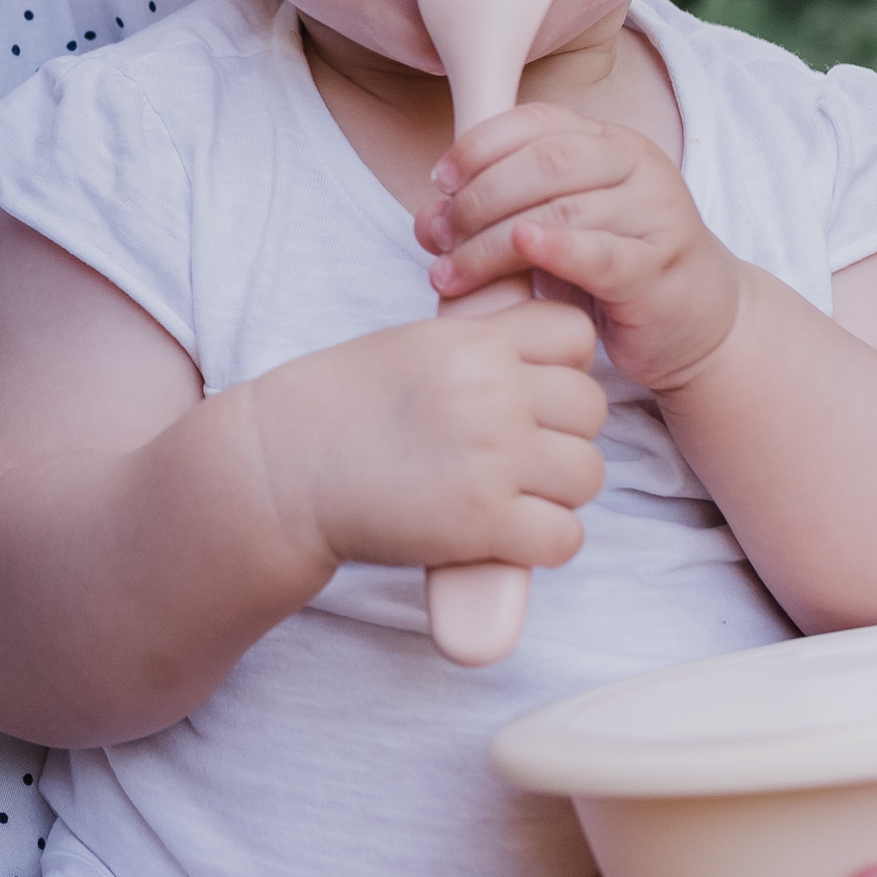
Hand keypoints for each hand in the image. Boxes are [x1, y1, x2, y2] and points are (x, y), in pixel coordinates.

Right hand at [245, 296, 606, 583]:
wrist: (286, 466)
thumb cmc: (343, 405)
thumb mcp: (414, 345)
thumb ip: (479, 346)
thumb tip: (540, 361)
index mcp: (475, 342)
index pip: (573, 334)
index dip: (561, 365)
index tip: (531, 389)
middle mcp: (493, 394)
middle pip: (591, 408)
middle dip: (564, 432)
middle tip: (521, 452)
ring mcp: (493, 459)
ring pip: (589, 474)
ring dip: (559, 490)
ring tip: (516, 495)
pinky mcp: (483, 524)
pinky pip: (565, 537)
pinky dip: (544, 542)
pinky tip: (508, 535)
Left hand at [419, 104, 743, 395]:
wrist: (697, 320)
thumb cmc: (613, 269)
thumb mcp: (551, 232)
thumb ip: (493, 217)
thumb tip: (427, 219)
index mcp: (608, 142)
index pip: (536, 121)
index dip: (480, 145)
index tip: (440, 181)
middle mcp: (637, 165)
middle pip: (545, 162)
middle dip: (479, 197)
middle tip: (439, 236)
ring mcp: (655, 213)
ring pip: (562, 211)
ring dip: (493, 242)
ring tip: (451, 273)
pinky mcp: (660, 267)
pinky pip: (603, 252)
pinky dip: (558, 248)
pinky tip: (523, 248)